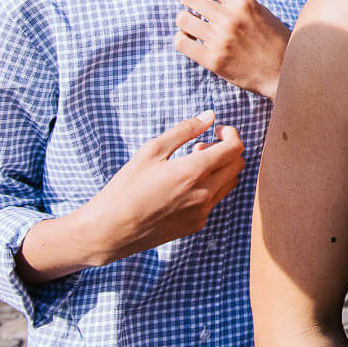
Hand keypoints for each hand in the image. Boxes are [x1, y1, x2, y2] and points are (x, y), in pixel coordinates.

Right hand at [81, 111, 244, 265]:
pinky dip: (210, 187)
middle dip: (226, 150)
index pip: (235, 148)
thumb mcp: (152, 150)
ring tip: (191, 165)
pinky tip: (184, 185)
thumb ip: (185, 130)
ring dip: (220, 169)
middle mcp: (204, 194)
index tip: (217, 130)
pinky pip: (215, 200)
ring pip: (230, 183)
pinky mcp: (196, 225)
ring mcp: (202, 212)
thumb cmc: (126, 187)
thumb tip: (210, 116)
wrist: (110, 230)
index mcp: (194, 172)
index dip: (231, 133)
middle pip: (237, 164)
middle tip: (200, 147)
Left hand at [176, 0, 289, 98]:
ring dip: (183, 19)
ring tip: (190, 22)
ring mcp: (220, 40)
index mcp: (243, 3)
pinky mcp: (212, 60)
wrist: (282, 72)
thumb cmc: (274, 41)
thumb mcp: (261, 12)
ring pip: (182, 19)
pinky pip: (181, 42)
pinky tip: (189, 39)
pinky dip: (181, 38)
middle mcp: (230, 18)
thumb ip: (237, 2)